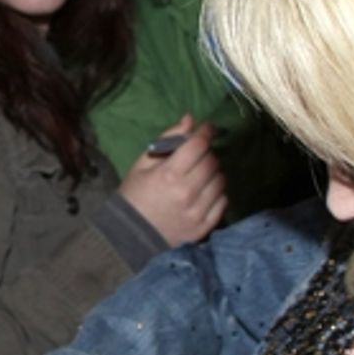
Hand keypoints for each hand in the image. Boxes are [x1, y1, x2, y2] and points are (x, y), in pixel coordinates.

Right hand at [117, 115, 226, 247]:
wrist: (131, 235)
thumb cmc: (135, 194)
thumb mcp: (143, 163)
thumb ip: (167, 139)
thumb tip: (190, 119)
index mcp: (169, 174)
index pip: (198, 145)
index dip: (205, 132)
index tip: (207, 128)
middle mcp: (187, 192)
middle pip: (211, 162)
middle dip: (207, 153)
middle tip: (197, 156)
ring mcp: (198, 212)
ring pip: (220, 181)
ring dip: (213, 173)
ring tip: (200, 175)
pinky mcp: (204, 227)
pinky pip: (223, 202)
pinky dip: (217, 193)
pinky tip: (205, 193)